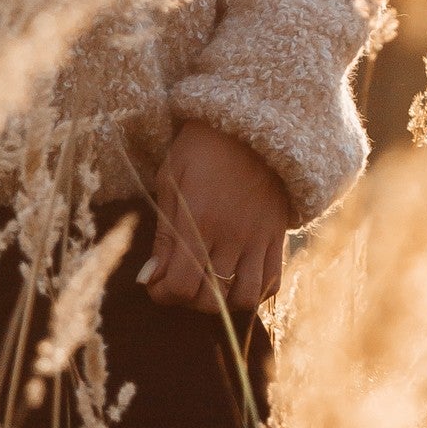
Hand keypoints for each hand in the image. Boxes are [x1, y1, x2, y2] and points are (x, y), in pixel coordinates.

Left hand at [142, 119, 289, 315]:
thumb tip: (149, 277)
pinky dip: (254, 293)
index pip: (181, 285)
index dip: (162, 294)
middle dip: (186, 300)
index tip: (154, 284)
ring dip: (221, 303)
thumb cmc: (202, 147)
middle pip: (209, 298)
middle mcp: (231, 236)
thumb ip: (163, 233)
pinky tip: (237, 282)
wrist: (253, 123)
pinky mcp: (277, 237)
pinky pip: (272, 282)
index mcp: (199, 220)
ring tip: (207, 286)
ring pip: (244, 298)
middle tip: (176, 282)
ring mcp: (258, 239)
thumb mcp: (171, 179)